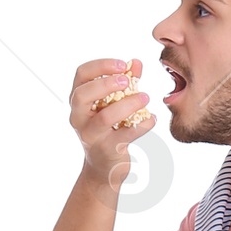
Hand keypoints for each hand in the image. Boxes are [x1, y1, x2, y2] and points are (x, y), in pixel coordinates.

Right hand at [70, 57, 153, 196]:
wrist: (104, 167)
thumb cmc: (108, 129)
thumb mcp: (112, 104)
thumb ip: (125, 82)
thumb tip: (137, 63)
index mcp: (78, 101)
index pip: (81, 74)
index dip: (101, 66)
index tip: (123, 64)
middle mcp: (79, 118)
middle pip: (83, 95)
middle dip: (106, 84)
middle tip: (127, 80)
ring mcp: (91, 135)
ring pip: (105, 117)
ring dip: (128, 104)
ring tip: (145, 97)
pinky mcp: (108, 150)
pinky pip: (126, 135)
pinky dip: (142, 125)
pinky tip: (152, 118)